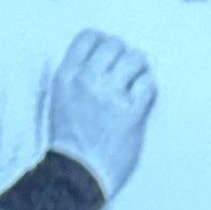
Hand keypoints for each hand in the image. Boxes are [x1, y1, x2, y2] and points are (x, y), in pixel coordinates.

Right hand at [45, 30, 155, 196]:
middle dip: (123, 54)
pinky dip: (148, 88)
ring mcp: (110, 95)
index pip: (88, 36)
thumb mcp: (62, 100)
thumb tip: (106, 57)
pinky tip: (142, 99)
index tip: (108, 54)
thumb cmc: (71, 139)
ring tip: (135, 83)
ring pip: (136, 59)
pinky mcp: (131, 111)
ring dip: (139, 69)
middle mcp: (88, 80)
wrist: (77, 173)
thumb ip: (79, 77)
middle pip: (115, 44)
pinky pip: (148, 83)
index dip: (103, 41)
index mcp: (67, 77)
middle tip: (125, 72)